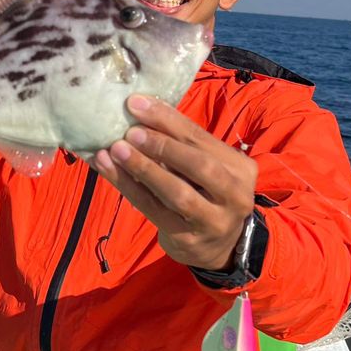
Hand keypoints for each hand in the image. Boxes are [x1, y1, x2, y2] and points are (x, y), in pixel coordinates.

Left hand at [93, 95, 256, 270]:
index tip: (137, 103)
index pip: (202, 138)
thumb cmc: (207, 192)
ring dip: (143, 168)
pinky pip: (153, 210)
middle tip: (131, 131)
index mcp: (241, 168)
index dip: (168, 119)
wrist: (219, 246)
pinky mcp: (187, 239)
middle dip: (162, 146)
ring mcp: (213, 221)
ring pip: (177, 193)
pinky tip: (109, 170)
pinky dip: (128, 187)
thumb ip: (184, 144)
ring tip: (116, 150)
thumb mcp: (206, 166)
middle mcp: (235, 195)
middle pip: (199, 166)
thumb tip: (141, 110)